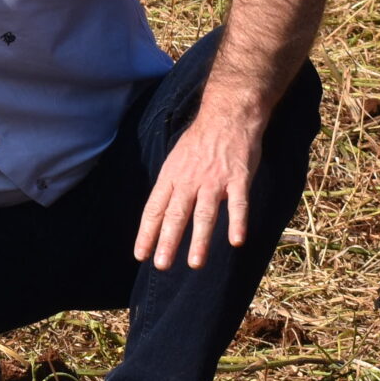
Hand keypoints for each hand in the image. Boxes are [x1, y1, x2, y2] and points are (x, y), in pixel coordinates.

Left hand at [135, 104, 262, 270]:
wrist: (227, 115)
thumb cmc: (200, 141)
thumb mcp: (175, 160)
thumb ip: (171, 187)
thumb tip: (160, 214)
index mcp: (172, 177)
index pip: (154, 208)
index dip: (147, 232)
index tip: (140, 255)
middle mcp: (189, 180)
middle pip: (176, 214)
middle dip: (167, 241)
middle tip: (161, 265)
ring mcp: (214, 180)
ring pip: (205, 213)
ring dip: (200, 239)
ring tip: (195, 263)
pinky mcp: (238, 178)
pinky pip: (238, 203)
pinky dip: (238, 222)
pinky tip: (236, 241)